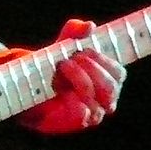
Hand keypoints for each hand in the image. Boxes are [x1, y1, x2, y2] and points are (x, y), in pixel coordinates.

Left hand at [18, 18, 125, 134]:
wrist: (32, 88)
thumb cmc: (55, 65)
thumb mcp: (63, 43)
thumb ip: (75, 31)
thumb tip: (89, 26)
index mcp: (109, 79)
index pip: (118, 72)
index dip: (103, 60)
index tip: (85, 49)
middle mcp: (105, 99)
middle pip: (110, 86)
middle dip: (89, 68)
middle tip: (70, 58)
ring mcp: (93, 113)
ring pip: (95, 98)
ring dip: (77, 79)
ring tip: (61, 68)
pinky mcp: (77, 123)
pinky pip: (81, 113)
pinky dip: (70, 98)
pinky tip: (59, 88)